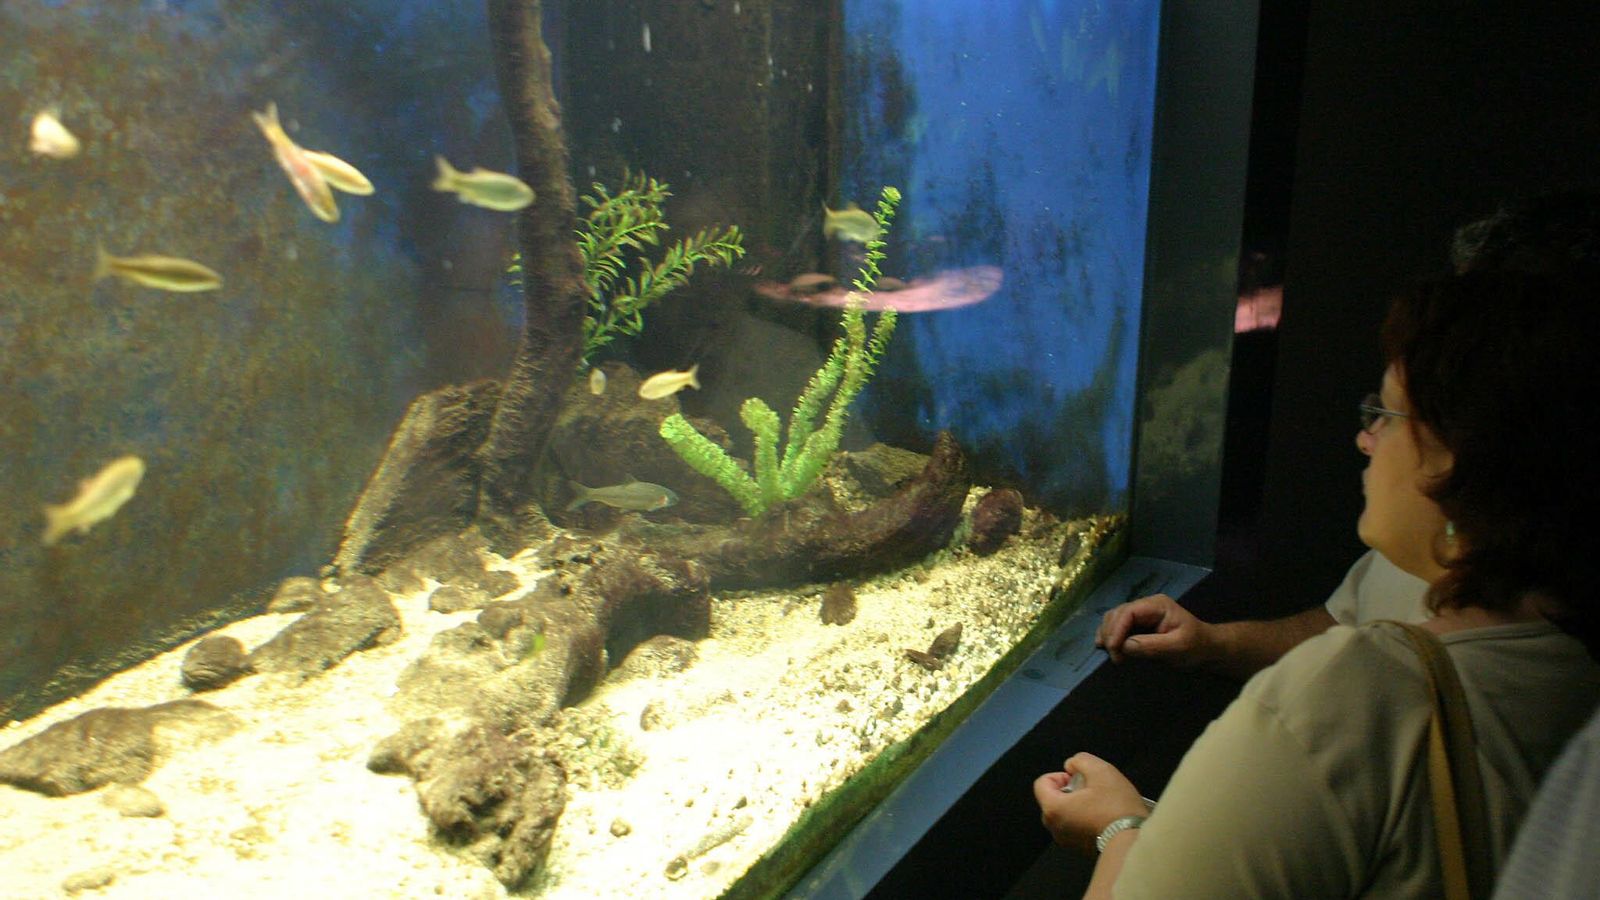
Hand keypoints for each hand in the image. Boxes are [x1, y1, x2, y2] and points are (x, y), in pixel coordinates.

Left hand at [1033, 752, 1149, 855]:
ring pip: (1064, 815)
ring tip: (1100, 804)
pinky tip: (1104, 819)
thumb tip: (1071, 766)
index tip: (1079, 779)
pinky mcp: (1080, 850)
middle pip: (1052, 800)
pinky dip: (1084, 821)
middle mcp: (1054, 827)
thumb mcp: (1101, 771)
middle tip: (1092, 791)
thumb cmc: (1115, 806)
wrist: (1132, 842)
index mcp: (1053, 808)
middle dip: (1070, 791)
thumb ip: (1080, 760)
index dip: (1060, 775)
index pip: (1042, 783)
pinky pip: (1075, 829)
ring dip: (1078, 806)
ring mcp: (1066, 842)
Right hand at [1095, 593, 1214, 665]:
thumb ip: (1151, 646)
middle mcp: (1145, 605)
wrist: (1206, 649)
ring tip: (1111, 654)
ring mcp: (1140, 614)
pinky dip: (1110, 636)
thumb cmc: (1195, 647)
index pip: (1128, 612)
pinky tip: (1108, 648)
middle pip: (1117, 614)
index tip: (1114, 650)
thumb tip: (1124, 646)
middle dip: (1111, 634)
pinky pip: (1117, 626)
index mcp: (1157, 605)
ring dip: (1108, 635)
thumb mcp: (1178, 647)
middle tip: (1115, 658)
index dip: (1116, 629)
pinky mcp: (1137, 624)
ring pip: (1114, 618)